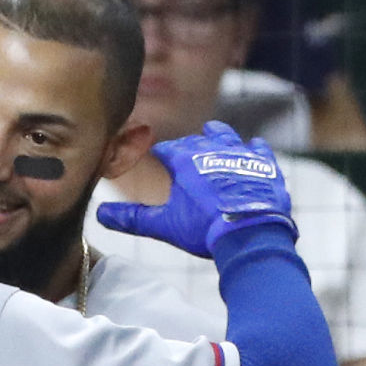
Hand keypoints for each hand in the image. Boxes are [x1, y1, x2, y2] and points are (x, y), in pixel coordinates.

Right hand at [96, 121, 295, 258]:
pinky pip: (259, 150)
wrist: (251, 233)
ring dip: (218, 136)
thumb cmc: (204, 229)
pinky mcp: (265, 166)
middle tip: (183, 148)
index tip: (155, 154)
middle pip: (196, 141)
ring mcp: (242, 155)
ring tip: (213, 132)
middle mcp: (213, 150)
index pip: (167, 149)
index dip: (159, 152)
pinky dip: (254, 148)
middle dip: (187, 144)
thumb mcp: (165, 225)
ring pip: (227, 138)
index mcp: (185, 161)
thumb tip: (99, 214)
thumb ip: (133, 218)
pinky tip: (254, 146)